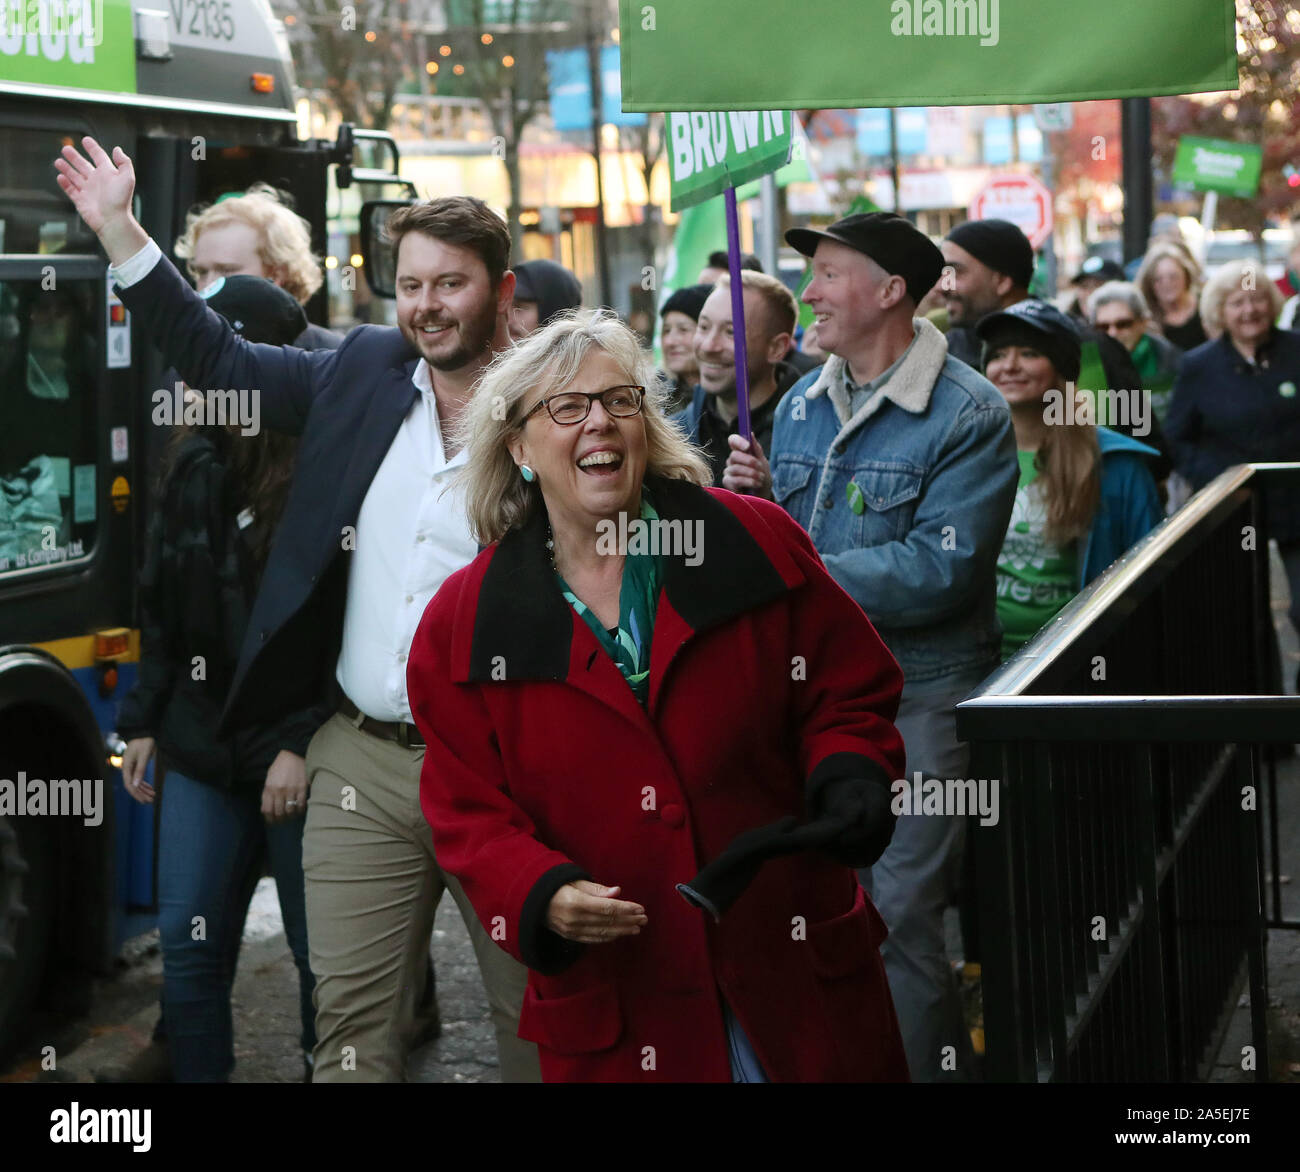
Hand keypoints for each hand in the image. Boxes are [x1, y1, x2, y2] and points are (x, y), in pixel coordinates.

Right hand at [53, 137, 146, 261]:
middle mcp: (98, 181)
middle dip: (75, 157)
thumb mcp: (127, 178)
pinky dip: (65, 183)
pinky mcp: (81, 201)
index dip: (93, 148)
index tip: (85, 140)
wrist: (113, 220)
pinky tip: (60, 177)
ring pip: (75, 176)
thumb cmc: (121, 201)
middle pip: (83, 165)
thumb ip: (124, 162)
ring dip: (67, 168)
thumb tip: (117, 149)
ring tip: (58, 161)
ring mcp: (89, 191)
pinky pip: (71, 190)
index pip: (99, 157)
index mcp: (108, 174)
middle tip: (66, 149)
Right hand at [121, 737, 155, 804]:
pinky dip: (144, 784)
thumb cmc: (144, 742)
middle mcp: (127, 768)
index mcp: (126, 767)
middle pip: (132, 785)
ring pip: (136, 782)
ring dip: (143, 790)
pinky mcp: (136, 765)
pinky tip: (150, 788)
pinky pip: (138, 778)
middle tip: (151, 801)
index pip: (129, 784)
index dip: (136, 794)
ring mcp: (131, 767)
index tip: (144, 800)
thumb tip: (135, 785)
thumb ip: (140, 770)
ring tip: (153, 796)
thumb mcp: (144, 755)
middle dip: (141, 794)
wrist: (144, 731)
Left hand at [262, 750, 307, 822]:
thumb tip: (268, 809)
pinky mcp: (302, 788)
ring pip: (290, 810)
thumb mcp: (269, 778)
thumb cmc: (280, 766)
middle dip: (280, 819)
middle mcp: (279, 791)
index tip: (272, 821)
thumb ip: (268, 793)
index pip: (267, 810)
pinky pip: (301, 804)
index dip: (269, 818)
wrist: (293, 754)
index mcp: (269, 788)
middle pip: (279, 813)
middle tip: (282, 821)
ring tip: (291, 816)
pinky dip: (300, 810)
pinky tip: (299, 810)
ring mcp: (291, 790)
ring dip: (290, 816)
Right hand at [546, 880, 647, 943]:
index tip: (640, 908)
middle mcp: (574, 919)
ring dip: (622, 930)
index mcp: (576, 902)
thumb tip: (618, 892)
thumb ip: (597, 889)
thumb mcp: (575, 882)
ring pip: (603, 932)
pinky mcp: (571, 937)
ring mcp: (572, 930)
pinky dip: (609, 937)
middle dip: (628, 920)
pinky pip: (594, 939)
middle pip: (607, 921)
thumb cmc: (558, 887)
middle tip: (644, 919)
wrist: (534, 902)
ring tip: (637, 927)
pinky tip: (620, 933)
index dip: (626, 909)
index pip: (607, 908)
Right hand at [722, 433, 772, 498]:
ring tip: (761, 478)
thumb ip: (757, 450)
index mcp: (740, 452)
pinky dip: (749, 481)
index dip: (738, 441)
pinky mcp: (728, 484)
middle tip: (760, 467)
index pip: (733, 441)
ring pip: (736, 468)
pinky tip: (756, 484)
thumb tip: (751, 434)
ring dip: (752, 473)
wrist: (763, 496)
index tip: (747, 446)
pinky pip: (736, 480)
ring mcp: (729, 472)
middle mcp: (732, 461)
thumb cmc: (762, 478)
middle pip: (734, 455)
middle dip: (749, 461)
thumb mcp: (763, 463)